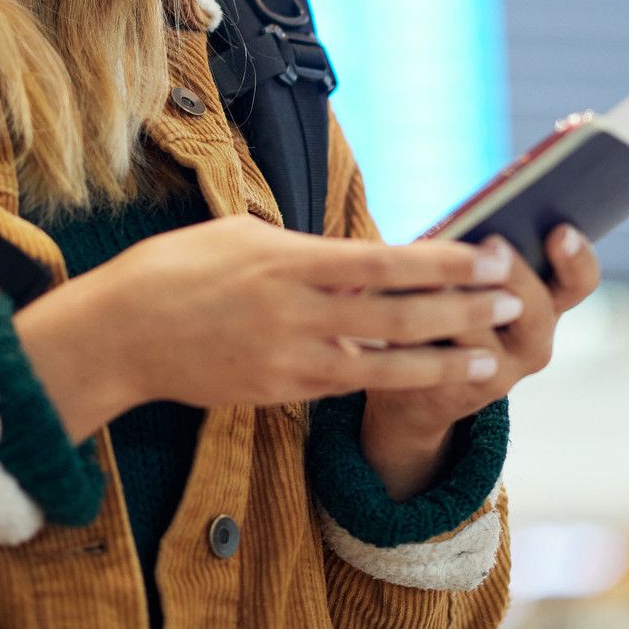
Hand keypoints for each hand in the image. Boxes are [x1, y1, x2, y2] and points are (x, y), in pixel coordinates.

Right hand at [13, 215, 522, 440]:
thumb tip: (352, 255)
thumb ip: (302, 249)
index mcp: (289, 260)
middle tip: (511, 298)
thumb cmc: (175, 271)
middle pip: (397, 313)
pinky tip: (428, 376)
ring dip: (442, 359)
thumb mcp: (240, 236)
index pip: (384, 260)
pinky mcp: (279, 391)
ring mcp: (288, 358)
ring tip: (490, 356)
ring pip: (383, 362)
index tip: (487, 251)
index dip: (442, 259)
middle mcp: (295, 312)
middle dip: (460, 307)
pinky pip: (346, 385)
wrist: (118, 336)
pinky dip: (391, 379)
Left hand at [358, 225, 601, 496]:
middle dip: (513, 271)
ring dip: (455, 293)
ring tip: (434, 266)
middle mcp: (534, 343)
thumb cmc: (451, 315)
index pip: (579, 280)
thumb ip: (485, 257)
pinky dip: (416, 320)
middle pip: (535, 305)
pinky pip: (439, 352)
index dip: (576, 257)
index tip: (560, 230)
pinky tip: (395, 296)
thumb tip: (471, 221)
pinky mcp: (458, 389)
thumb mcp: (479, 284)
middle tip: (493, 243)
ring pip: (480, 326)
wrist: (417, 393)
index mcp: (547, 306)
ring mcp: (500, 372)